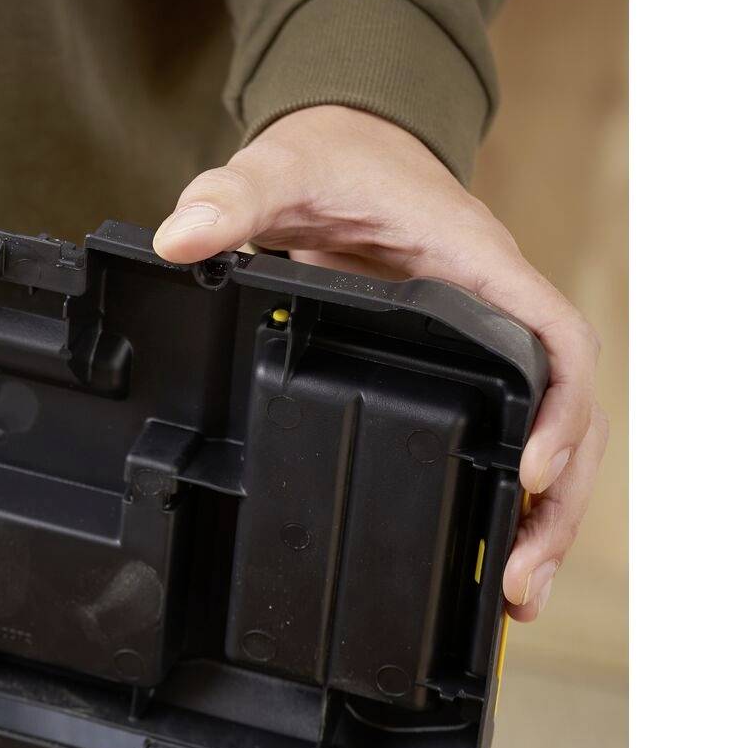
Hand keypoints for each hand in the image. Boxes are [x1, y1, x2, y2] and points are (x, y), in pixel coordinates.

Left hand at [153, 106, 603, 621]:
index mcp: (478, 268)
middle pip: (567, 415)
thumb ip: (234, 197)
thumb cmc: (331, 160)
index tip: (529, 475)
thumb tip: (179, 236)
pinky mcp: (461, 373)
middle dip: (556, 503)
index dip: (560, 412)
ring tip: (517, 597)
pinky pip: (503, 439)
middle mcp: (498, 312)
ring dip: (540, 520)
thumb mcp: (278, 168)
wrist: (344, 150)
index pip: (554, 344)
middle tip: (522, 583)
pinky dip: (502, 504)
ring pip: (546, 440)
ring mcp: (485, 347)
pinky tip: (486, 563)